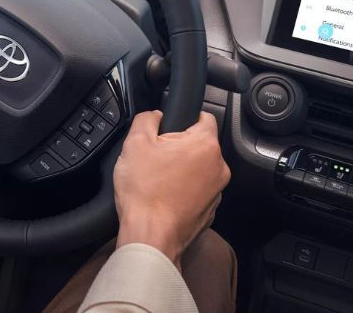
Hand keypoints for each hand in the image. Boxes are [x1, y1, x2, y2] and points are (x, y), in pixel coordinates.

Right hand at [114, 111, 229, 268]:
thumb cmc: (145, 193)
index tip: (168, 128)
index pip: (204, 116)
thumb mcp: (135, 143)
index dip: (183, 118)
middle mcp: (218, 167)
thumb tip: (154, 115)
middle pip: (199, 144)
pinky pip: (196, 191)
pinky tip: (163, 196)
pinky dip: (183, 191)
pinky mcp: (209, 210)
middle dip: (178, 147)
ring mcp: (216, 191)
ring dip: (181, 170)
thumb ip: (147, 118)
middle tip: (155, 157)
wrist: (150, 237)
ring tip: (156, 180)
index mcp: (204, 145)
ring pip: (198, 169)